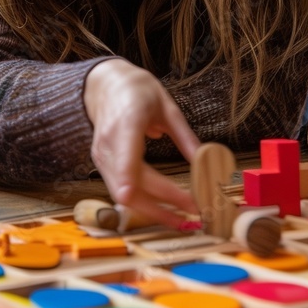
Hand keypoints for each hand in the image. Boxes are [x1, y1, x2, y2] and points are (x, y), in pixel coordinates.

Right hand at [83, 58, 200, 226]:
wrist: (105, 86)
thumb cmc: (137, 91)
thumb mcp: (167, 106)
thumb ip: (185, 136)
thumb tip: (206, 160)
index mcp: (127, 121)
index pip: (125, 153)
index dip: (127, 175)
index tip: (132, 194)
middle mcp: (109, 143)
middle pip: (130, 185)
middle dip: (161, 206)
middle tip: (193, 213)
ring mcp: (102, 157)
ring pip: (125, 195)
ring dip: (153, 211)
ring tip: (182, 220)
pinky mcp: (102, 166)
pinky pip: (122, 191)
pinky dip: (144, 204)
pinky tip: (164, 210)